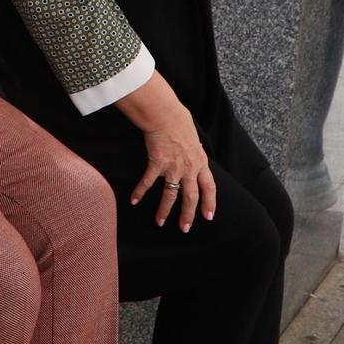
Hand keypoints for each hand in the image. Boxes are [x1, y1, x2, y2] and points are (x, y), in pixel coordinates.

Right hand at [128, 106, 217, 230]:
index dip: (210, 204)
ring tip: (160, 222)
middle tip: (184, 228)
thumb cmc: (180, 121)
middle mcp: (189, 169)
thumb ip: (195, 151)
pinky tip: (134, 200)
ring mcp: (173, 168)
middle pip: (191, 198)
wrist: (165, 115)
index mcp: (201, 162)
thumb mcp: (194, 139)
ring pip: (171, 195)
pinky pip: (148, 182)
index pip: (209, 188)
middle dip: (188, 215)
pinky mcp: (157, 164)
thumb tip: (195, 152)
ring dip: (165, 210)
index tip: (208, 217)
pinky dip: (140, 192)